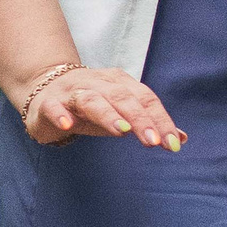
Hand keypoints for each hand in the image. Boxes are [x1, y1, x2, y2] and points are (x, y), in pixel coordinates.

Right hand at [18, 64, 183, 149]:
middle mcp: (98, 83)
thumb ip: (150, 124)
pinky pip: (55, 106)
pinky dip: (61, 114)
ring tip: (121, 131)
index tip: (172, 144)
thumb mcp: (122, 114)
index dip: (160, 120)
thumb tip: (181, 139)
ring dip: (108, 114)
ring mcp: (73, 91)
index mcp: (120, 83)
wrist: (45, 88)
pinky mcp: (49, 102)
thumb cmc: (91, 106)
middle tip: (153, 142)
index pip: (145, 99)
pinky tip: (68, 125)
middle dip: (140, 119)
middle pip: (122, 98)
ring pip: (92, 100)